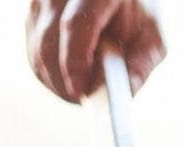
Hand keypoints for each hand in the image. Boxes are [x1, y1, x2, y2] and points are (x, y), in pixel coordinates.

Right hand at [26, 0, 165, 102]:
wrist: (119, 1)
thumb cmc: (138, 21)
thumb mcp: (151, 41)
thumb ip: (140, 64)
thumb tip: (126, 92)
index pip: (75, 24)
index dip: (74, 61)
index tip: (78, 91)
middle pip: (49, 37)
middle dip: (61, 77)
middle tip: (80, 99)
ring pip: (37, 45)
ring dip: (54, 78)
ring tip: (79, 92)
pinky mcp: (34, 11)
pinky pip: (32, 49)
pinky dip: (48, 73)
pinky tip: (68, 83)